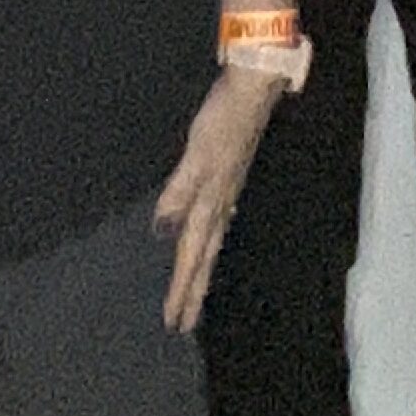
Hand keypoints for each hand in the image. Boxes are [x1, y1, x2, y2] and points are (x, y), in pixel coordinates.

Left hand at [154, 70, 282, 328]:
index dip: (181, 289)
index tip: (173, 322)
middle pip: (203, 257)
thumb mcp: (196, 155)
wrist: (255, 91)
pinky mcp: (230, 178)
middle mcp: (220, 204)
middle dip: (193, 291)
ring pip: (212, 243)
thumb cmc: (222, 120)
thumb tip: (160, 231)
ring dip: (201, 271)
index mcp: (210, 203)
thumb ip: (178, 192)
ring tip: (195, 294)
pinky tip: (210, 238)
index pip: (190, 255)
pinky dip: (209, 242)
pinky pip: (217, 223)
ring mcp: (227, 192)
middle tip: (184, 325)